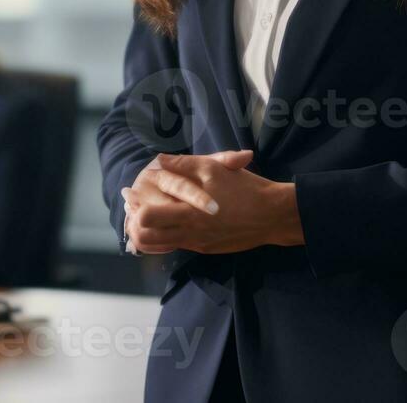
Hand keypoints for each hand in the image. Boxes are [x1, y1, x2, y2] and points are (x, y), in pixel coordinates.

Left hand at [123, 151, 302, 254]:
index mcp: (188, 213)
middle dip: (134, 222)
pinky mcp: (205, 248)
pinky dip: (165, 235)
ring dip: (148, 231)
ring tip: (149, 212)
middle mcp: (189, 233)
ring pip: (158, 246)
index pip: (146, 219)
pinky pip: (176, 245)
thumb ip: (183, 165)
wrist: (273, 215)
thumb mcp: (214, 169)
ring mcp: (196, 243)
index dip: (135, 205)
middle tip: (137, 204)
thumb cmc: (245, 188)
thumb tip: (159, 159)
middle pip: (145, 238)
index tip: (133, 191)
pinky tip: (171, 218)